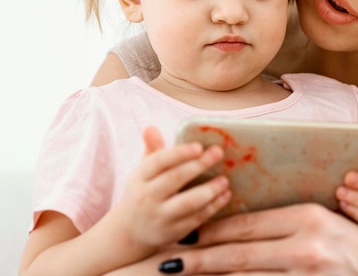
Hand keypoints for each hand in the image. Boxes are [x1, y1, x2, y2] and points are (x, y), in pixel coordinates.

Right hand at [111, 126, 230, 250]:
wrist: (131, 231)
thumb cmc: (144, 191)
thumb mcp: (143, 171)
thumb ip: (152, 150)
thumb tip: (151, 127)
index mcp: (141, 178)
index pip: (158, 162)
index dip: (179, 153)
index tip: (198, 146)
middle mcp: (148, 197)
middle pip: (174, 179)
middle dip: (198, 165)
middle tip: (218, 153)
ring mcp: (161, 216)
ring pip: (187, 203)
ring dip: (209, 190)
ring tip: (225, 180)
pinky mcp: (174, 232)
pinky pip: (196, 219)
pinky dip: (213, 207)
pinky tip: (225, 195)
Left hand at [139, 203, 357, 274]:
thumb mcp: (325, 223)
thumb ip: (290, 223)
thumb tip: (248, 229)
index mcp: (308, 216)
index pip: (248, 225)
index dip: (214, 231)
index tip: (190, 236)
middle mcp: (306, 243)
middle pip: (239, 253)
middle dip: (199, 258)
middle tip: (166, 261)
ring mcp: (308, 271)